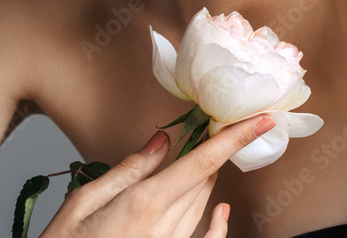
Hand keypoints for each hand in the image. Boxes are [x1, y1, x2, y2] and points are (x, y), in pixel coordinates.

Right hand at [40, 113, 275, 237]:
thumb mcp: (83, 201)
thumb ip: (128, 170)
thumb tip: (161, 141)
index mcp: (144, 203)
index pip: (203, 162)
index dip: (235, 138)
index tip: (263, 120)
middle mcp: (164, 226)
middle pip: (204, 179)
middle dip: (212, 152)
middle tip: (211, 127)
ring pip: (202, 204)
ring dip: (206, 179)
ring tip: (202, 157)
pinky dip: (217, 224)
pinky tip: (222, 210)